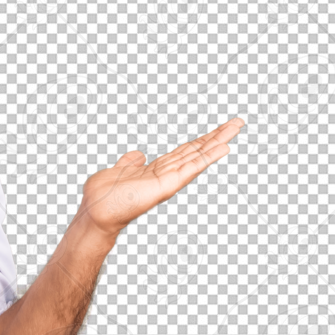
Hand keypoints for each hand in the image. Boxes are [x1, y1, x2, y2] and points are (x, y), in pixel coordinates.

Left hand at [77, 117, 244, 237]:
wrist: (96, 212)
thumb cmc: (104, 197)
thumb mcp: (119, 170)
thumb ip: (130, 162)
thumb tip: (138, 154)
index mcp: (156, 170)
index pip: (184, 151)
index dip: (201, 140)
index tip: (218, 128)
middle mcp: (166, 174)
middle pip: (196, 151)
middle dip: (217, 136)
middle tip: (237, 123)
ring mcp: (169, 180)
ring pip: (198, 156)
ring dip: (218, 142)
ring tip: (236, 128)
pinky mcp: (167, 185)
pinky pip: (191, 168)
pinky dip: (208, 158)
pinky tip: (224, 148)